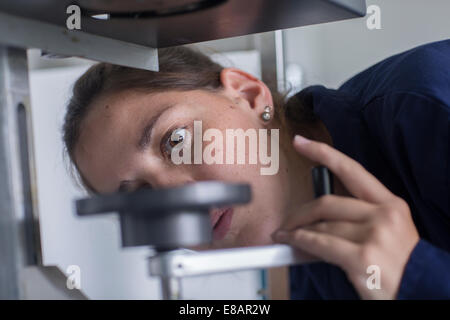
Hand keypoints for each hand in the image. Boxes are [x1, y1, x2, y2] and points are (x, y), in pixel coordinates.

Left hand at [272, 135, 419, 298]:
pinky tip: (291, 242)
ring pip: (322, 225)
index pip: (351, 170)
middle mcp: (383, 215)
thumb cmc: (402, 265)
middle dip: (301, 211)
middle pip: (328, 202)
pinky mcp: (362, 256)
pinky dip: (299, 241)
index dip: (323, 154)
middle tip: (289, 219)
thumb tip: (321, 215)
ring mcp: (374, 235)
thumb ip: (360, 217)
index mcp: (390, 204)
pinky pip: (319, 243)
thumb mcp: (390, 232)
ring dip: (298, 230)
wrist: (423, 292)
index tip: (301, 143)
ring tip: (287, 235)